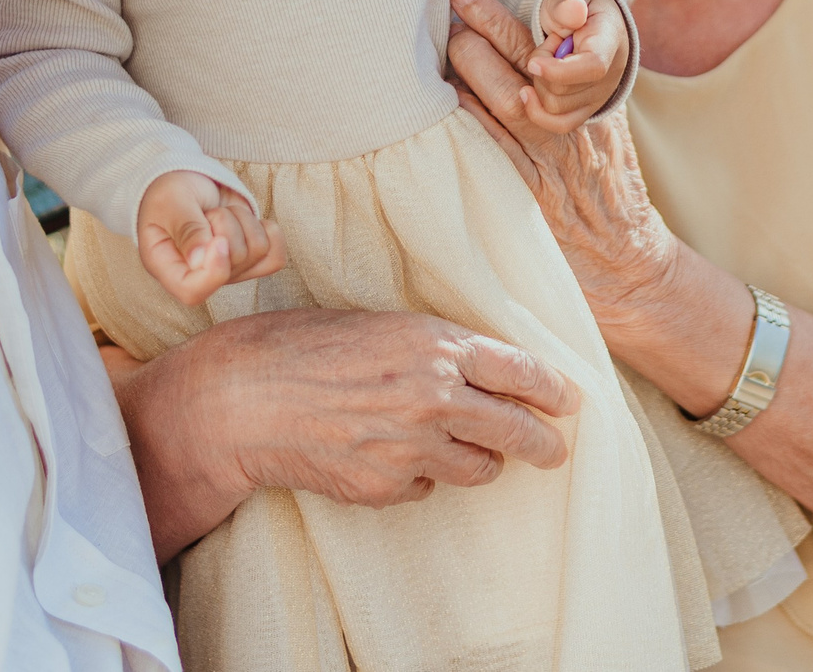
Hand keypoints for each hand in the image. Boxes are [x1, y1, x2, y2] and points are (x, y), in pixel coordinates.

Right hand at [113, 308, 581, 557]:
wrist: (243, 398)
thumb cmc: (303, 346)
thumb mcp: (379, 325)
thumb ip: (433, 347)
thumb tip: (481, 365)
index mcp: (436, 345)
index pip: (520, 370)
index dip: (551, 388)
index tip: (569, 399)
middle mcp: (434, 397)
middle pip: (516, 429)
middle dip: (544, 443)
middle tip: (555, 449)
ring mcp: (412, 448)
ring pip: (479, 468)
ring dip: (479, 460)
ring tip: (464, 448)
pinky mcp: (388, 487)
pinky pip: (426, 487)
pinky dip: (419, 476)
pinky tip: (390, 455)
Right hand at [136, 169, 285, 306]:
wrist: (188, 182)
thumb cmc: (170, 193)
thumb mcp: (171, 203)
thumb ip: (186, 229)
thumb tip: (200, 260)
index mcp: (168, 269)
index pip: (192, 292)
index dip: (214, 272)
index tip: (219, 240)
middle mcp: (200, 276)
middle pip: (235, 262)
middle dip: (227, 224)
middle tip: (207, 213)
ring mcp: (228, 270)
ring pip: (258, 252)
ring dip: (243, 221)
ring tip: (219, 213)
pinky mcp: (250, 260)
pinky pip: (276, 255)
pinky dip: (268, 230)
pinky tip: (247, 221)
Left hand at [446, 0, 677, 325]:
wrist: (629, 261)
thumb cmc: (612, 187)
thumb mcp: (612, 125)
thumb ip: (586, 77)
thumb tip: (575, 13)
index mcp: (588, 98)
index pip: (537, 44)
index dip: (495, 17)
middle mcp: (567, 124)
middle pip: (510, 66)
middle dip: (472, 39)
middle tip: (442, 23)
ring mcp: (544, 160)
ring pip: (493, 103)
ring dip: (459, 77)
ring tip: (432, 59)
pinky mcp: (522, 194)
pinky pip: (483, 150)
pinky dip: (458, 125)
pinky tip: (432, 112)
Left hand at [488, 0, 627, 133]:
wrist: (590, 20)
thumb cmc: (574, 5)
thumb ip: (566, 5)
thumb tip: (574, 9)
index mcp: (610, 42)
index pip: (593, 67)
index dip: (559, 71)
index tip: (533, 63)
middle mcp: (611, 76)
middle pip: (565, 92)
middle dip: (542, 70)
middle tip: (547, 46)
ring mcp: (600, 96)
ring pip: (556, 110)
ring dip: (540, 85)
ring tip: (547, 61)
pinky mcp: (586, 109)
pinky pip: (560, 124)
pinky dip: (537, 112)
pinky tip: (526, 93)